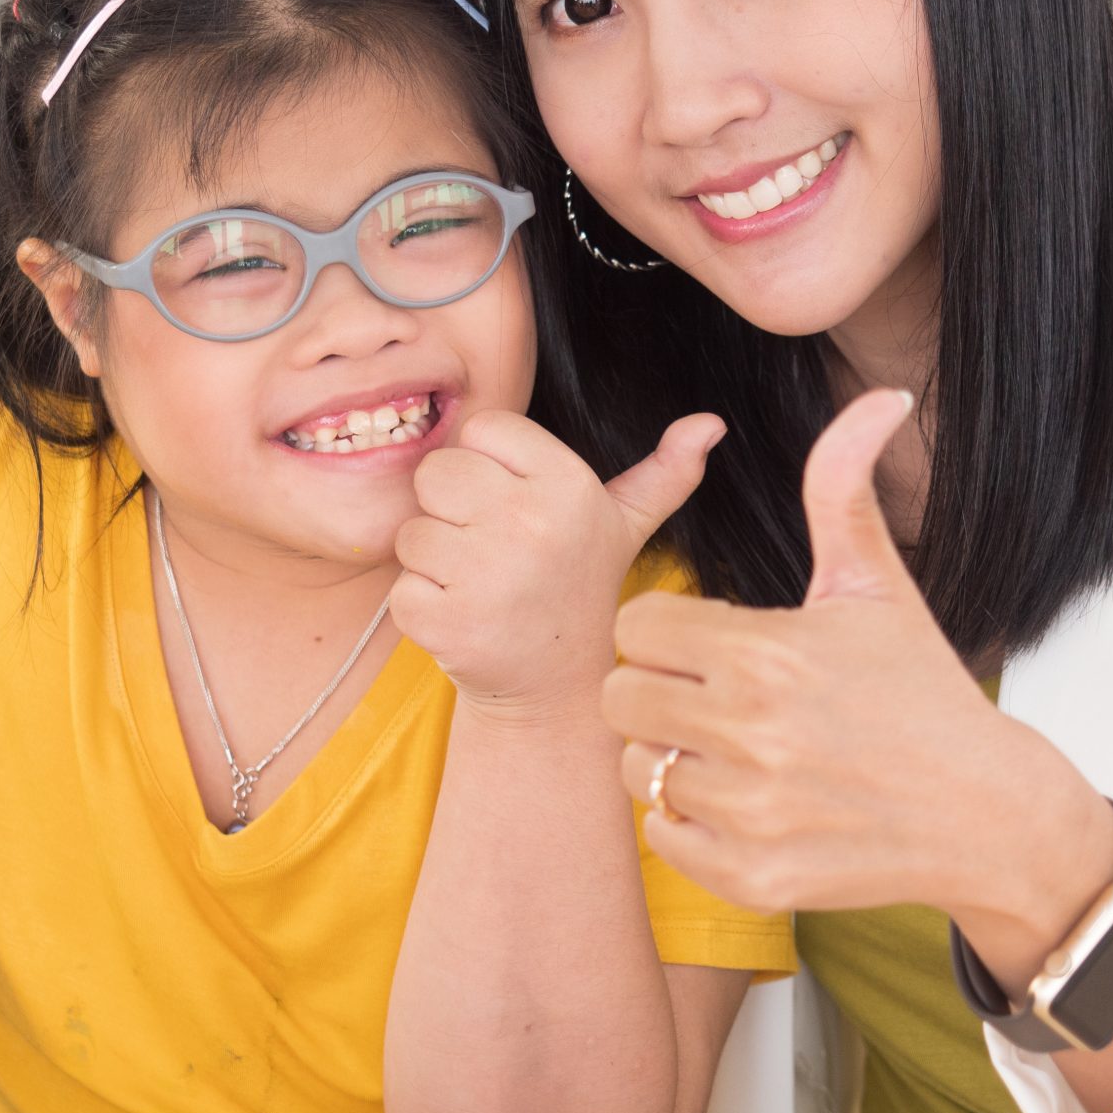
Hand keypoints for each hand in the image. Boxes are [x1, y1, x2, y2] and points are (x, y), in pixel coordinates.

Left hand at [391, 410, 723, 717]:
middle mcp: (531, 523)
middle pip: (437, 471)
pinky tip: (465, 619)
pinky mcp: (446, 622)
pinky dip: (421, 606)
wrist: (559, 690)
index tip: (515, 505)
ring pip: (412, 531)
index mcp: (569, 484)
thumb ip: (664, 473)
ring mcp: (487, 576)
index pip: (482, 429)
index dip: (488, 466)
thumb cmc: (581, 587)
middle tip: (490, 548)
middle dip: (451, 509)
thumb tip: (711, 423)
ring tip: (481, 585)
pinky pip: (400, 587)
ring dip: (434, 562)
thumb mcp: (625, 526)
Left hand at [605, 389, 1112, 970]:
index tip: (710, 646)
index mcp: (767, 652)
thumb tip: (882, 396)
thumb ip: (846, 488)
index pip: (637, 625)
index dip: (667, 632)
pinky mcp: (753, 877)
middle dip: (654, 691)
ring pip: (637, 767)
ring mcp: (751, 811)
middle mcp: (752, 732)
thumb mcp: (878, 587)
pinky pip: (664, 836)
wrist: (988, 814)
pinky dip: (691, 824)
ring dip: (671, 758)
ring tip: (731, 752)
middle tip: (707, 698)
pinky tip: (744, 803)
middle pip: (618, 696)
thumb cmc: (923, 693)